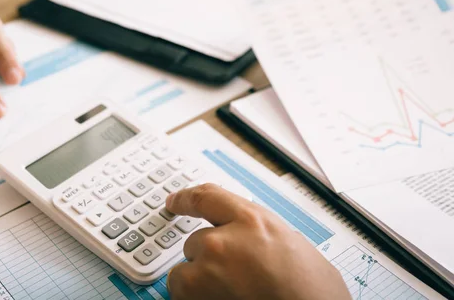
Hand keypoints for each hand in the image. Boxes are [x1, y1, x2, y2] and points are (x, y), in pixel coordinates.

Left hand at [165, 184, 349, 299]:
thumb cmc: (313, 291)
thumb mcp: (291, 243)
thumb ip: (259, 234)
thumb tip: (246, 238)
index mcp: (252, 221)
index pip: (206, 197)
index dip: (186, 198)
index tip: (174, 200)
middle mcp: (224, 242)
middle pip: (195, 241)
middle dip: (208, 257)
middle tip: (235, 276)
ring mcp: (208, 272)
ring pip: (184, 271)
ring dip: (199, 282)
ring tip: (232, 293)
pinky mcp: (197, 298)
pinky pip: (182, 295)